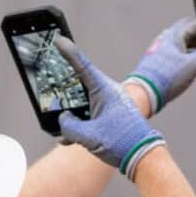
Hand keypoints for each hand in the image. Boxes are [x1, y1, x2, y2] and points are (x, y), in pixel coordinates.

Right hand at [55, 36, 164, 180]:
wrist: (144, 157)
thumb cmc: (121, 142)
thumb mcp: (88, 136)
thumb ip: (69, 126)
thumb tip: (63, 120)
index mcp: (104, 90)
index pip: (82, 67)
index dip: (69, 53)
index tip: (59, 39)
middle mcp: (107, 93)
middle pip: (79, 85)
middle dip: (64, 91)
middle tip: (51, 88)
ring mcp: (109, 104)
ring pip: (82, 103)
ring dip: (71, 116)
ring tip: (61, 131)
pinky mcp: (110, 116)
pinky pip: (88, 116)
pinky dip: (78, 126)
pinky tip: (67, 139)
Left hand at [126, 13, 195, 114]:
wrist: (142, 93)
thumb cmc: (167, 78)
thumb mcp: (192, 66)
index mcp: (174, 36)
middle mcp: (166, 38)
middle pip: (189, 27)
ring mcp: (161, 49)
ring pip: (184, 38)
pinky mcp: (159, 60)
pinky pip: (179, 48)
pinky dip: (191, 48)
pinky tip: (195, 56)